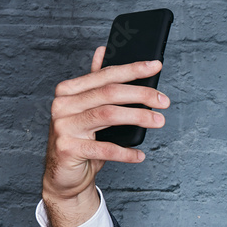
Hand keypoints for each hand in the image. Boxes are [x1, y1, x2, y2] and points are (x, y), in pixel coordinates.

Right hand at [42, 47, 169, 226]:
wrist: (65, 175)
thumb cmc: (81, 141)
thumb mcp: (89, 110)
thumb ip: (96, 84)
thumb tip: (103, 51)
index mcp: (69, 91)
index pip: (105, 75)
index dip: (132, 69)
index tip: (156, 66)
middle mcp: (63, 105)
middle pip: (108, 93)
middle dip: (140, 95)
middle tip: (164, 101)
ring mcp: (63, 126)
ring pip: (107, 115)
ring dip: (138, 117)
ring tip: (159, 121)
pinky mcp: (67, 148)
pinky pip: (104, 148)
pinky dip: (125, 152)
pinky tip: (140, 155)